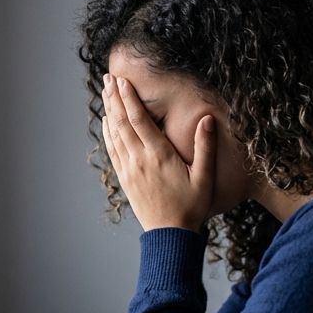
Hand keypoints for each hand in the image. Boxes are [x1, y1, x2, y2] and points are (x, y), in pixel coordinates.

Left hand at [101, 74, 215, 230]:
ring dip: (109, 110)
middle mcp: (140, 160)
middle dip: (114, 97)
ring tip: (105, 92)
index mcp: (159, 156)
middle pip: (122, 122)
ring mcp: (129, 170)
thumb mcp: (205, 177)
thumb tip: (207, 119)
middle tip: (108, 77)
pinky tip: (107, 121)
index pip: (139, 120)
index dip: (129, 98)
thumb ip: (205, 147)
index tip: (122, 80)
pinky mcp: (125, 178)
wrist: (170, 235)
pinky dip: (108, 132)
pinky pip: (112, 150)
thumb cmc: (191, 207)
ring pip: (114, 134)